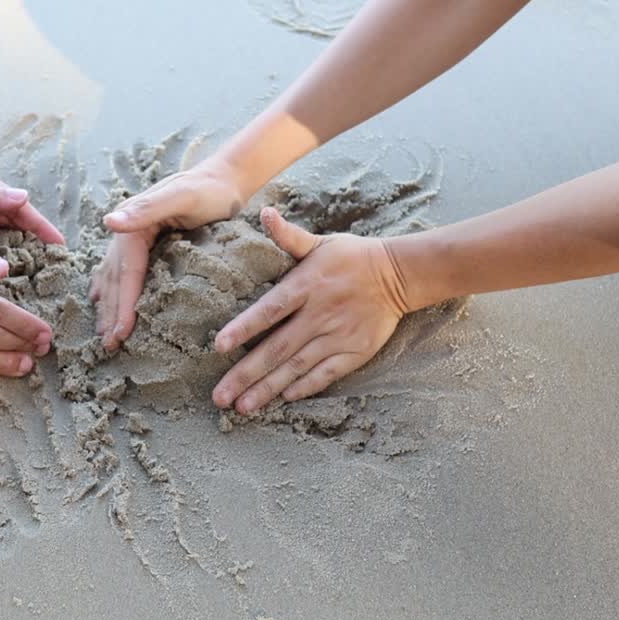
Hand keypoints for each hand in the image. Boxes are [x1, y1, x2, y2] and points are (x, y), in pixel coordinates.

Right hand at [92, 161, 245, 349]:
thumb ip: (147, 209)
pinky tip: (103, 301)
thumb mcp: (182, 196)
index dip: (122, 304)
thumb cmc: (210, 190)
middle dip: (111, 313)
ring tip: (104, 333)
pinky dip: (112, 289)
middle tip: (109, 345)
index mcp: (132, 222)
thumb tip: (108, 224)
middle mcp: (127, 229)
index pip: (126, 272)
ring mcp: (133, 235)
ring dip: (108, 305)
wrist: (225, 178)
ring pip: (114, 276)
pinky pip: (122, 270)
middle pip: (115, 278)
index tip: (120, 334)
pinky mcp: (145, 240)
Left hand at [210, 208, 410, 414]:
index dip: (244, 328)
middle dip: (246, 374)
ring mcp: (338, 336)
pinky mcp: (355, 352)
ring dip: (269, 389)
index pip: (269, 310)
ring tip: (243, 407)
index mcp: (306, 285)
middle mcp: (319, 314)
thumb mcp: (319, 242)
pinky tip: (283, 399)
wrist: (399, 275)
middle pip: (277, 348)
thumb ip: (288, 236)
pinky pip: (326, 374)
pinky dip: (305, 387)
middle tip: (220, 397)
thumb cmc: (351, 257)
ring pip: (297, 367)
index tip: (219, 346)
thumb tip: (264, 212)